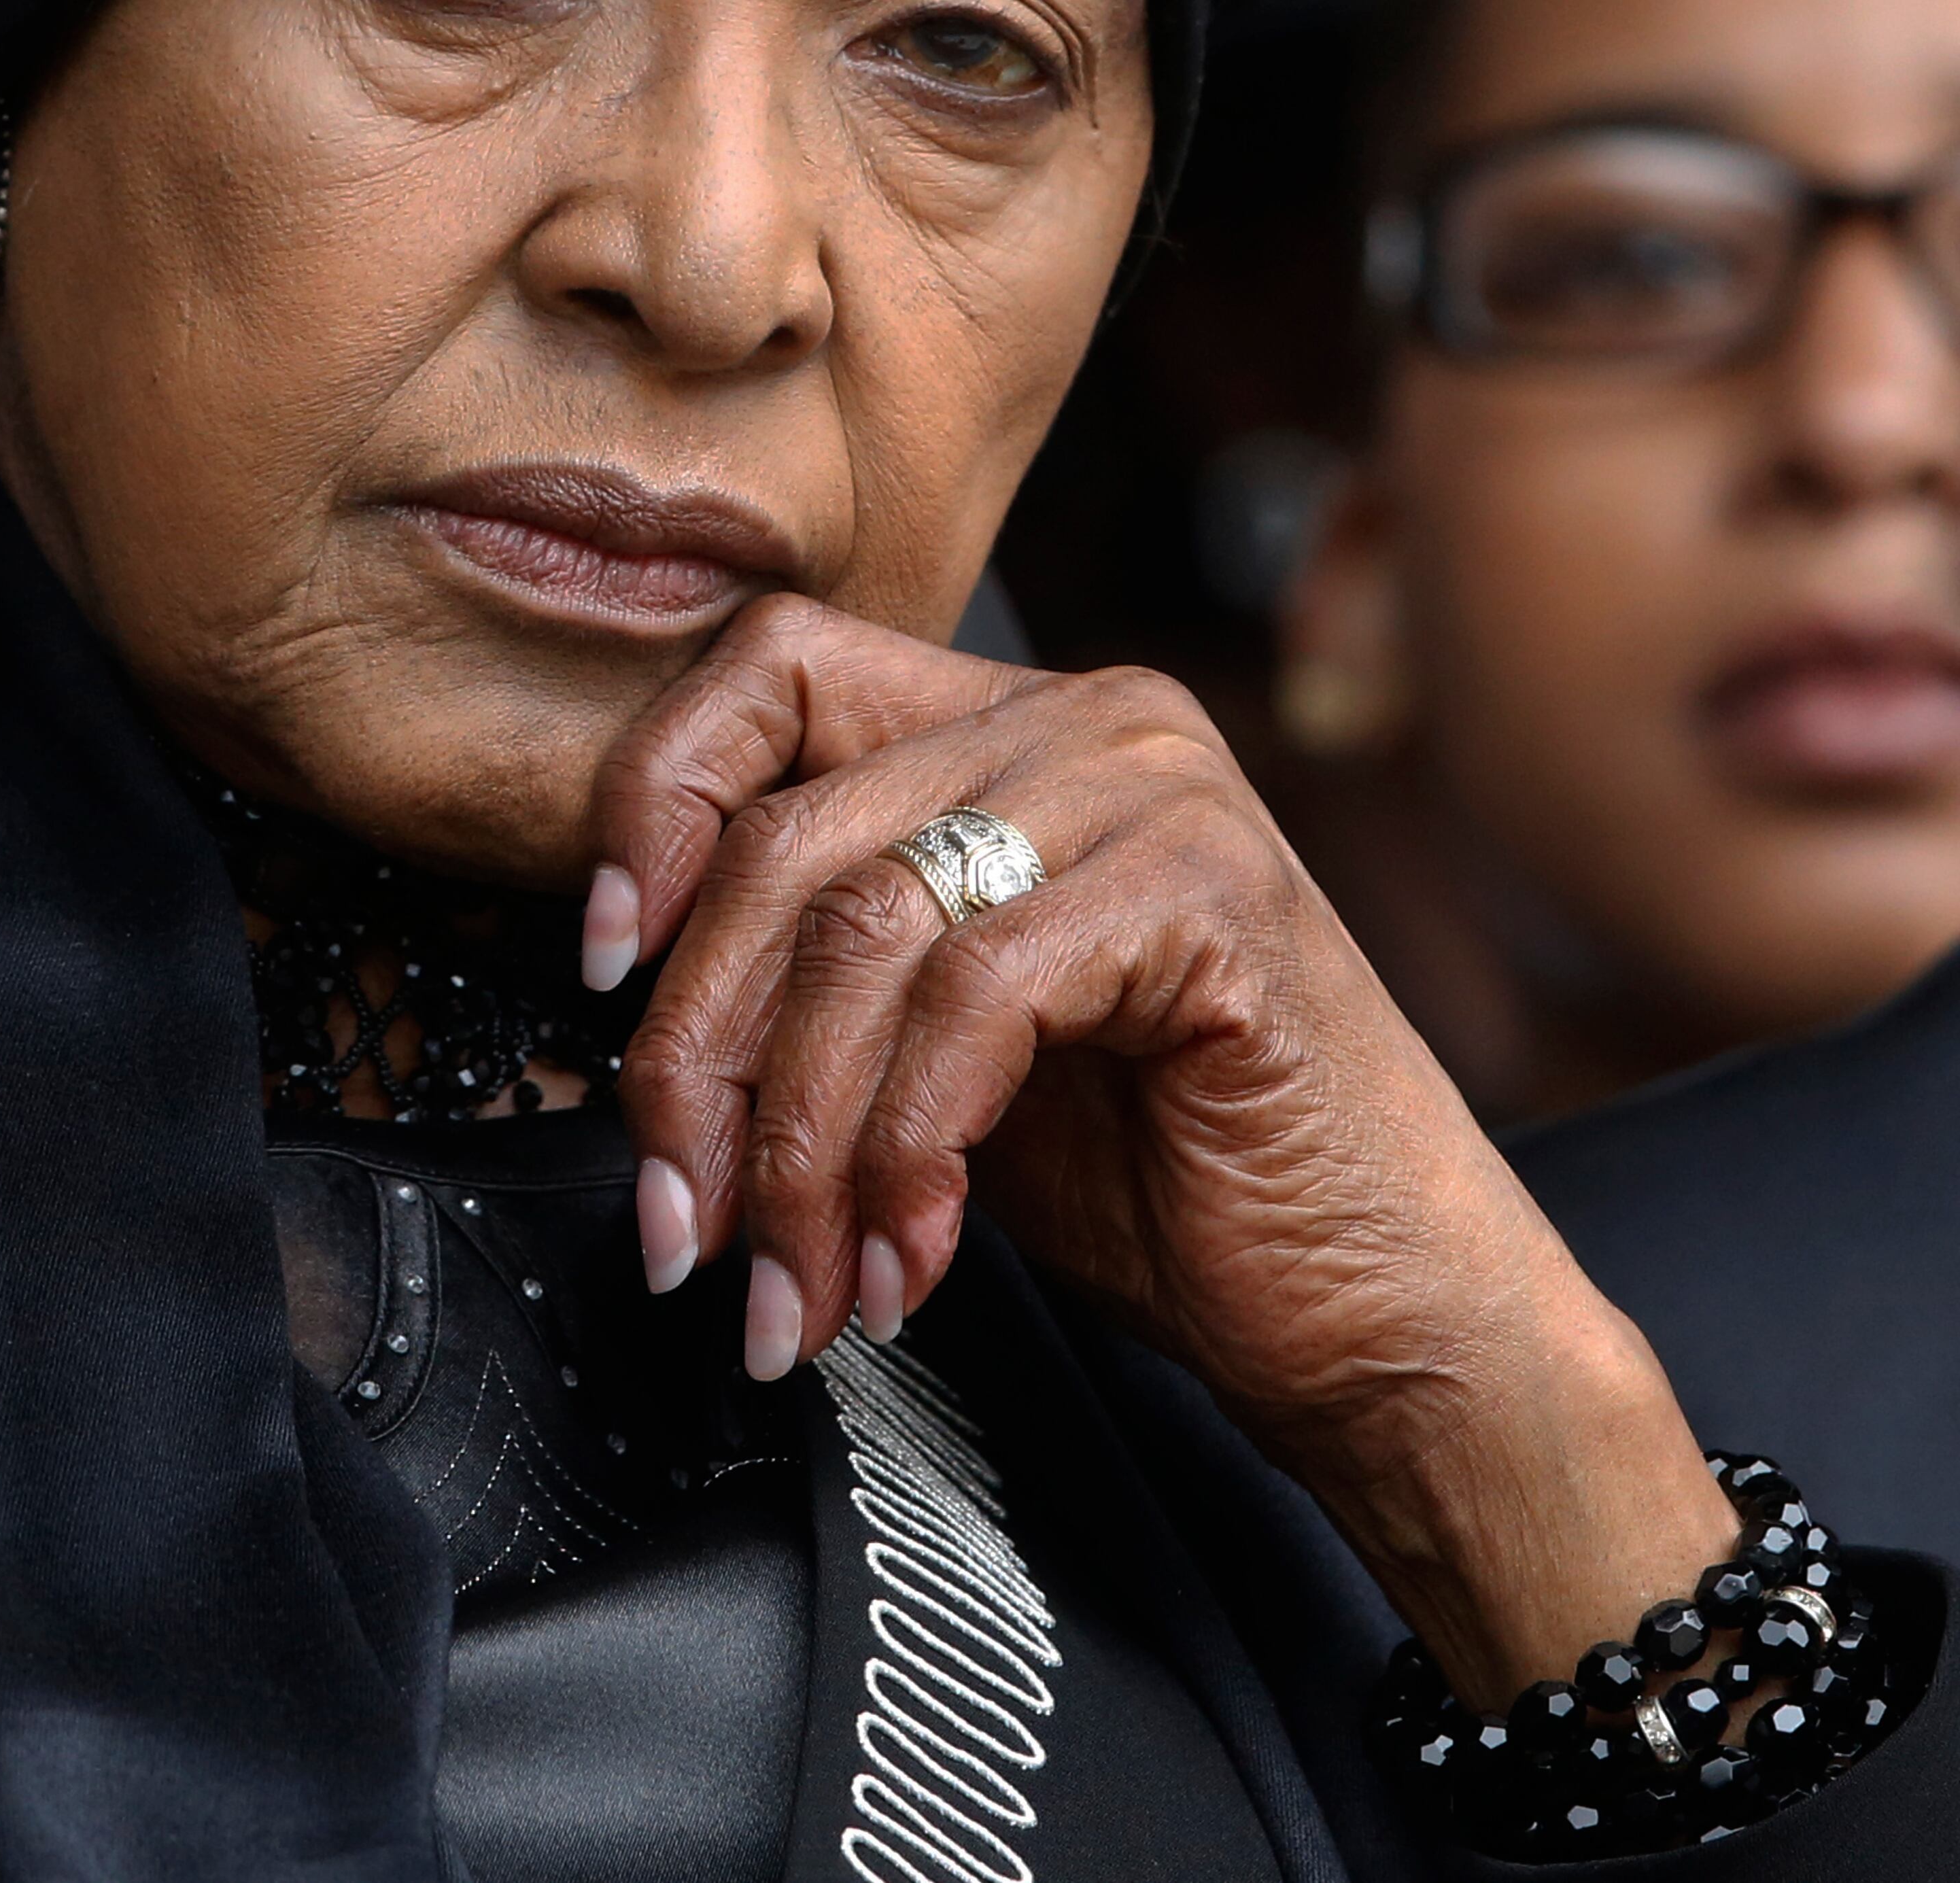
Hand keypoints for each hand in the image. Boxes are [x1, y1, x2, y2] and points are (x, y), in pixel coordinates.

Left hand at [588, 597, 1731, 1706]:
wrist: (1380, 1313)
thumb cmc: (1165, 1182)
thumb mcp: (939, 1046)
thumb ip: (819, 977)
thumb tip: (619, 1001)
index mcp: (1010, 725)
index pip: (770, 667)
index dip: (654, 804)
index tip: (601, 968)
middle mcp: (1084, 718)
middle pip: (786, 833)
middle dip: (700, 1055)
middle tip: (682, 1224)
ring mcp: (1155, 789)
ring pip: (862, 928)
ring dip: (793, 1144)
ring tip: (795, 1284)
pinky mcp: (1210, 891)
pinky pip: (975, 1001)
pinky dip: (906, 1151)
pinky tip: (910, 1257)